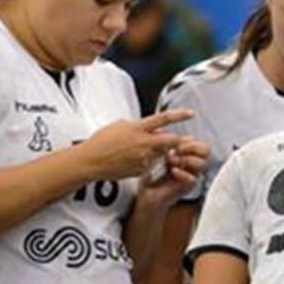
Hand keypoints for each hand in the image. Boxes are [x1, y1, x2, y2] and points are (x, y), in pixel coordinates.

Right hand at [73, 111, 194, 182]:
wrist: (91, 161)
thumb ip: (139, 125)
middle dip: (179, 140)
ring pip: (160, 153)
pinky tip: (130, 159)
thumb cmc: (102, 141)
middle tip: (183, 140)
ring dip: (158, 151)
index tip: (191, 114)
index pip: (164, 119)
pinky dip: (146, 161)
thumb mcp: (120, 125)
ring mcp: (144, 158)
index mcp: (138, 128)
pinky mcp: (141, 170)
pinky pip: (150, 164)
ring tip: (136, 149)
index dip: (180, 115)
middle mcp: (144, 143)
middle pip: (171, 140)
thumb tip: (151, 127)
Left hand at [136, 138, 210, 210]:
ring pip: (203, 164)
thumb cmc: (151, 176)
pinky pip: (193, 179)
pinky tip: (173, 170)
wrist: (146, 196)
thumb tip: (168, 134)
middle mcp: (191, 166)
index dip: (191, 141)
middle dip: (193, 147)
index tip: (177, 140)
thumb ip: (164, 146)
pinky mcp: (186, 188)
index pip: (200, 144)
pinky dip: (183, 173)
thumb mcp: (155, 156)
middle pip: (206, 152)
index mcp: (186, 156)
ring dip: (188, 159)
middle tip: (179, 149)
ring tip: (173, 160)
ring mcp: (190, 176)